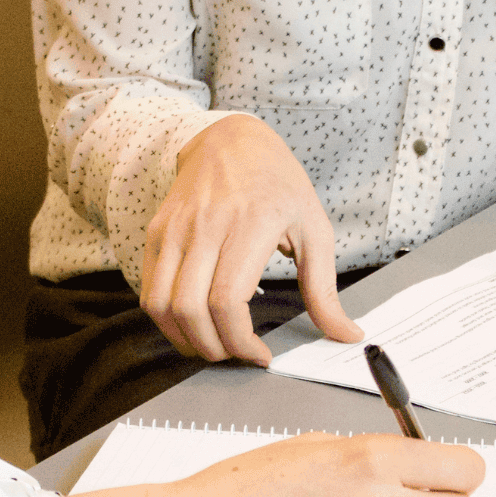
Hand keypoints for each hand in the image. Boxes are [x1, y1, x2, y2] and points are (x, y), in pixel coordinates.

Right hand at [140, 114, 362, 364]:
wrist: (231, 140)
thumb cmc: (277, 185)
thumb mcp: (314, 229)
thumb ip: (325, 289)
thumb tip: (346, 335)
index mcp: (250, 224)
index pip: (227, 300)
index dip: (239, 341)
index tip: (259, 354)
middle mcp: (205, 226)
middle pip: (190, 309)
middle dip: (213, 348)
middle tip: (235, 355)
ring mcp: (175, 229)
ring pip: (162, 305)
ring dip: (184, 339)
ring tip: (211, 345)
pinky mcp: (156, 233)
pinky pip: (149, 290)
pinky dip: (166, 319)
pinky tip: (191, 324)